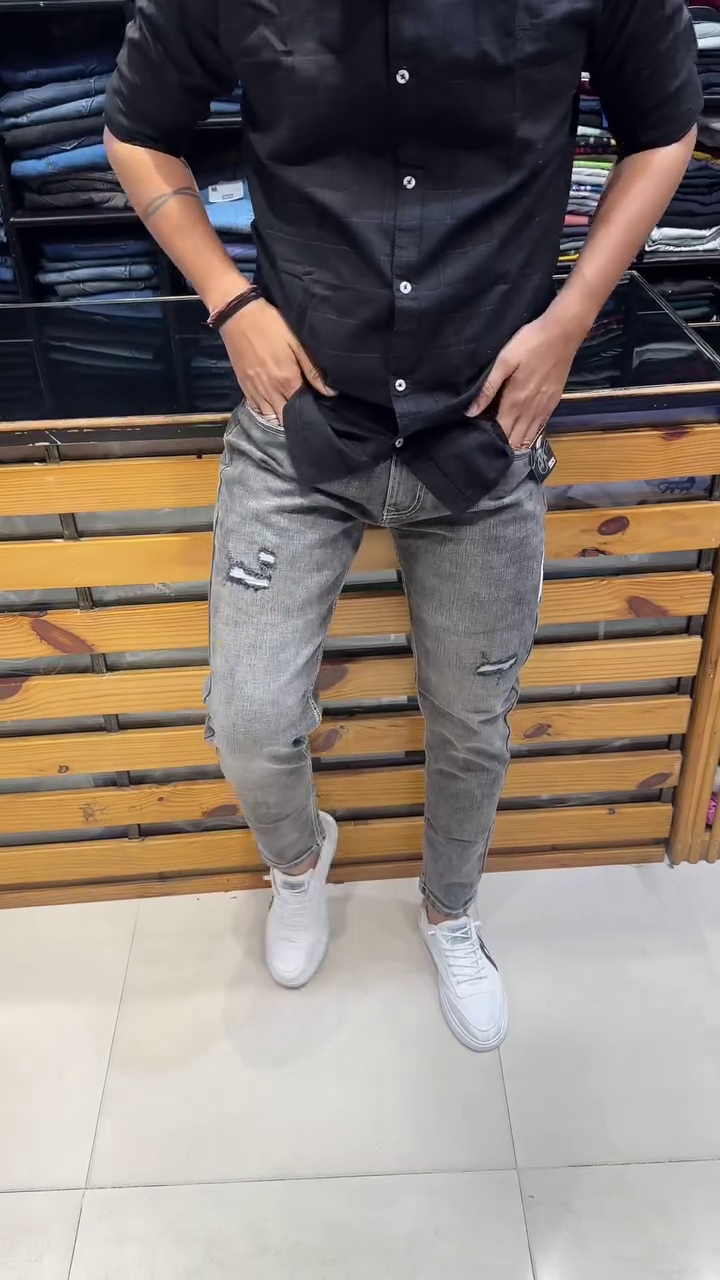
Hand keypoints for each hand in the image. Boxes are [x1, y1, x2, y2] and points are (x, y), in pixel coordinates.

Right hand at [221, 297, 334, 419]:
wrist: (237, 315)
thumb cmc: (271, 325)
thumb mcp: (296, 343)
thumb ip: (313, 370)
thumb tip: (331, 392)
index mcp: (287, 380)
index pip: (301, 408)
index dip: (310, 410)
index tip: (317, 407)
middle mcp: (271, 391)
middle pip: (285, 417)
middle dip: (295, 417)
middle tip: (304, 410)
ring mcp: (255, 391)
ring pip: (270, 418)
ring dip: (280, 417)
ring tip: (289, 411)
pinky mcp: (244, 387)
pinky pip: (257, 410)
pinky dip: (266, 412)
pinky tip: (273, 406)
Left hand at [466, 312, 581, 449]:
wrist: (563, 333)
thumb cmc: (530, 343)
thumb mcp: (504, 361)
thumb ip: (488, 388)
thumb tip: (470, 412)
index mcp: (515, 401)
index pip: (501, 432)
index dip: (490, 440)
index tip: (480, 442)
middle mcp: (530, 410)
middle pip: (515, 439)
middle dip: (503, 444)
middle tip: (489, 444)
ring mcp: (544, 408)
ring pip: (528, 436)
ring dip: (517, 443)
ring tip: (504, 445)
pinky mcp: (554, 403)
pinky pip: (540, 428)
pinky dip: (530, 435)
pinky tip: (523, 435)